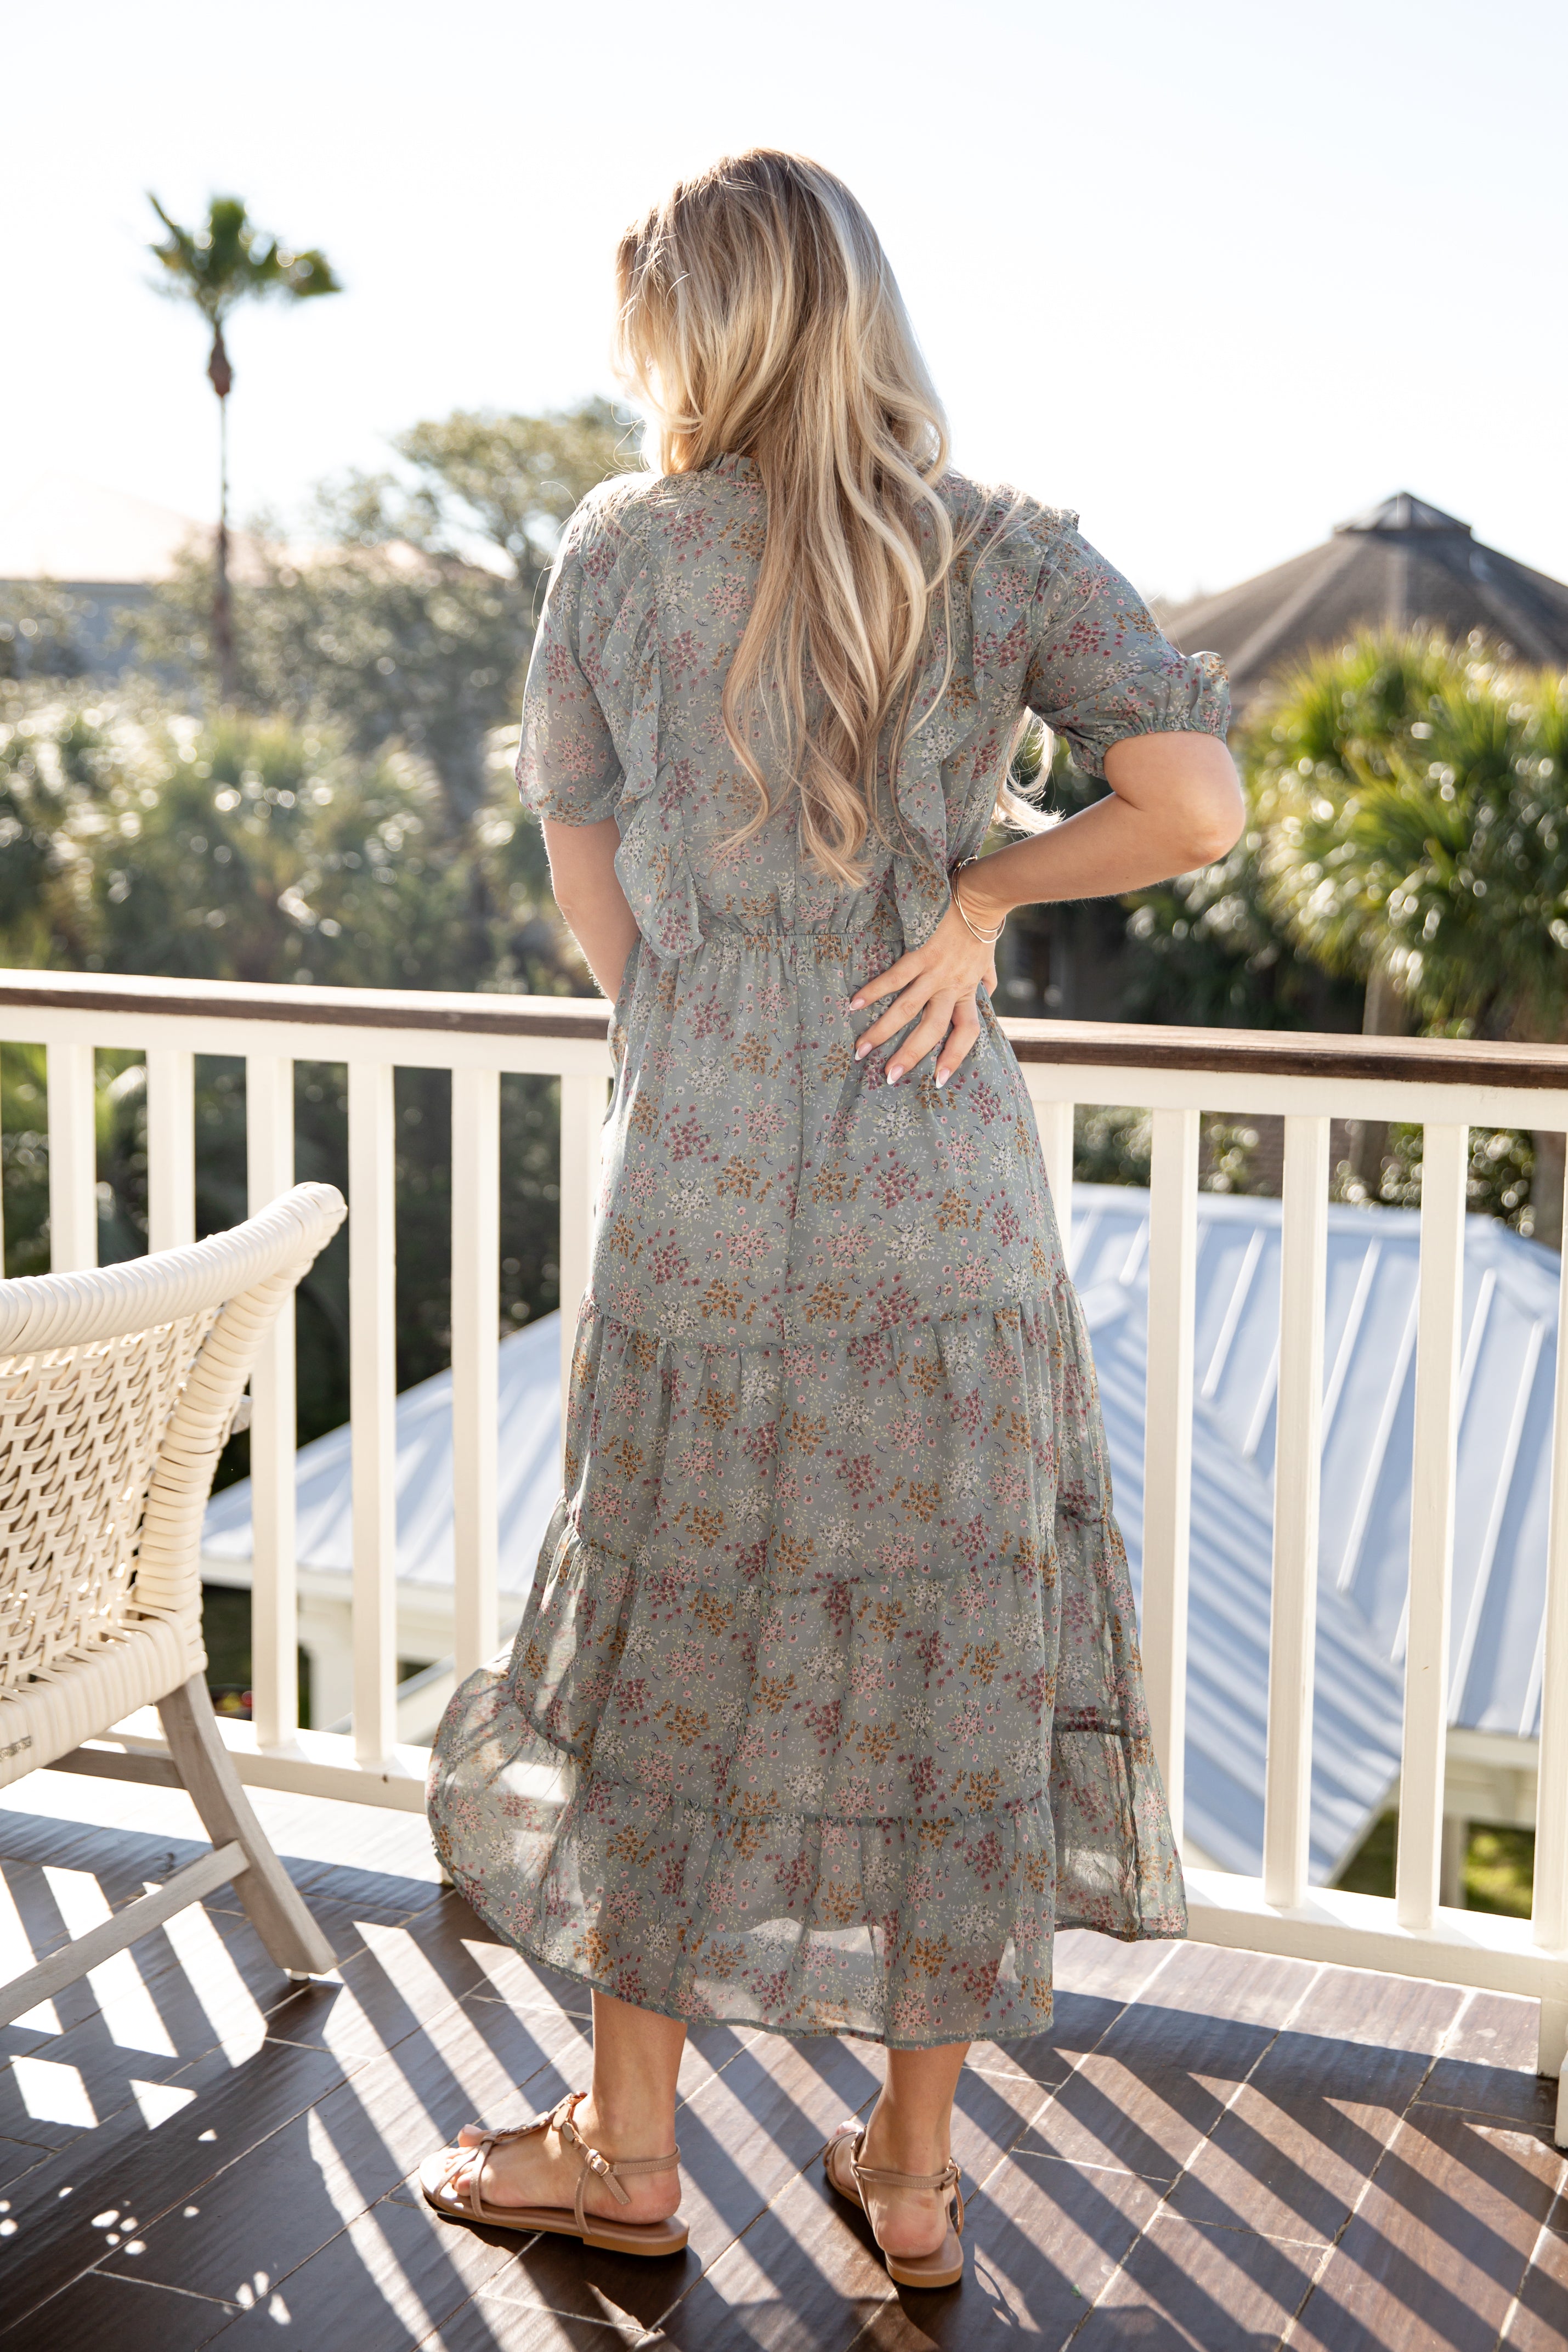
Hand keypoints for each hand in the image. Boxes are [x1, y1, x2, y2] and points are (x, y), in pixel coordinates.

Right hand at [849, 894, 998, 1087]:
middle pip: (931, 1030)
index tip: (938, 1081)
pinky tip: (855, 1003)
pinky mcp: (922, 953)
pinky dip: (875, 990)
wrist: (980, 898)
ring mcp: (936, 972)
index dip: (954, 1057)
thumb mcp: (988, 962)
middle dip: (908, 1055)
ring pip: (908, 1009)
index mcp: (967, 993)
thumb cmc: (982, 930)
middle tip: (887, 1077)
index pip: (967, 1033)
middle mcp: (951, 988)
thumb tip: (987, 990)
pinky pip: (896, 977)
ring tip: (861, 1049)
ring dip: (882, 1031)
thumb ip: (987, 981)